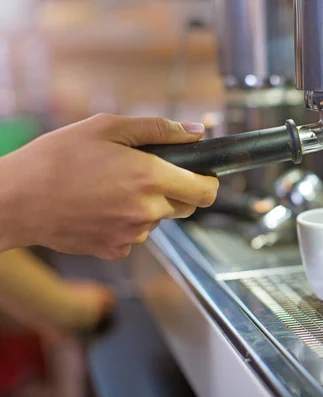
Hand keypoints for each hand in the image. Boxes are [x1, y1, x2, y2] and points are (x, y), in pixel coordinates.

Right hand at [0, 113, 218, 258]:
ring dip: (149, 205)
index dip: (209, 181)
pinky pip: (136, 235)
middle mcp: (147, 211)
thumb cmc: (56, 159)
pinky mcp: (116, 249)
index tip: (202, 174)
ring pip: (160, 220)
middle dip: (176, 189)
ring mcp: (132, 234)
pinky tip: (101, 207)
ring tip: (112, 187)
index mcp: (150, 177)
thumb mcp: (107, 128)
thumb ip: (159, 129)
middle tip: (144, 173)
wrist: (16, 200)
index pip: (206, 191)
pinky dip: (127, 222)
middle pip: (186, 206)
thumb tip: (196, 133)